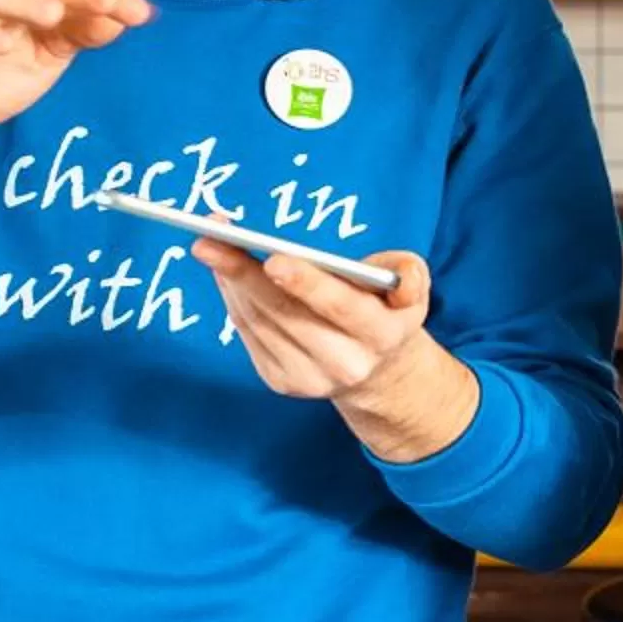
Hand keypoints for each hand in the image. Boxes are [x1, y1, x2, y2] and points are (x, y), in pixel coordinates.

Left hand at [196, 246, 479, 463]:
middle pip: (286, 313)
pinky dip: (234, 298)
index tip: (274, 259)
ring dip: (232, 280)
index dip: (307, 284)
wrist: (377, 371)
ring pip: (260, 320)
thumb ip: (410, 274)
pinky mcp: (282, 382)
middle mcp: (345, 364)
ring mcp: (309, 378)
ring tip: (215, 244)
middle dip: (244, 274)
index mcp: (380, 336)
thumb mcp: (412, 288)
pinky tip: (227, 273)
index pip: (341, 308)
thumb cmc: (387, 309)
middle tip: (210, 239)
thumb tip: (400, 276)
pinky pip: (249, 332)